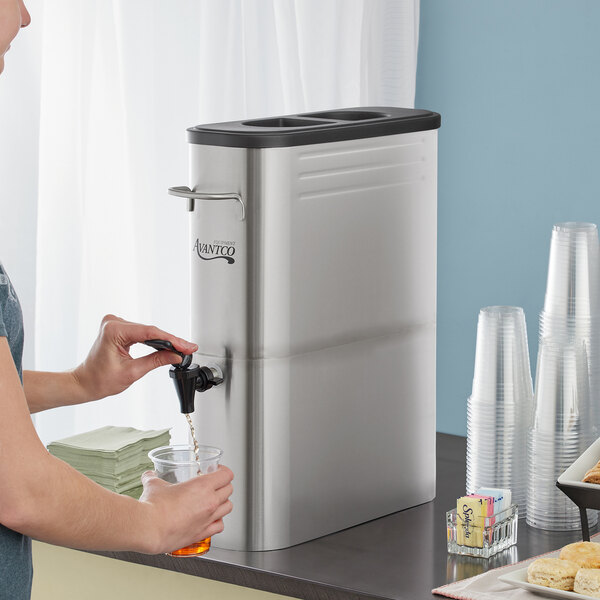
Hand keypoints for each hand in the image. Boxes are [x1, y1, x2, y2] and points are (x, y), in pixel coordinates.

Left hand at [72, 314, 197, 401]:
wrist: (85, 382)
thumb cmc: (99, 380)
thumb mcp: (132, 372)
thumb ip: (156, 361)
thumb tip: (175, 355)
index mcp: (113, 331)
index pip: (150, 333)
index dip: (172, 340)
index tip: (186, 346)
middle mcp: (113, 323)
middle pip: (150, 331)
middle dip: (170, 341)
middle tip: (188, 348)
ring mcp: (116, 324)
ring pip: (148, 331)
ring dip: (164, 340)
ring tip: (181, 348)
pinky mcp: (119, 329)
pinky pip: (142, 333)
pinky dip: (154, 340)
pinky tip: (167, 345)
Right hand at [139, 466, 233, 553]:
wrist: (148, 529)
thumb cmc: (153, 507)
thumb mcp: (154, 485)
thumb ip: (153, 478)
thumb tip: (149, 475)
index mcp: (202, 486)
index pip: (226, 474)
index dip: (223, 470)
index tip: (217, 470)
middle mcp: (209, 502)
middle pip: (229, 489)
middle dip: (224, 485)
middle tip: (215, 485)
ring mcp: (207, 519)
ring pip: (228, 507)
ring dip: (223, 503)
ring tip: (215, 501)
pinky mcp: (202, 534)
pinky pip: (220, 526)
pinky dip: (218, 521)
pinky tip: (211, 519)